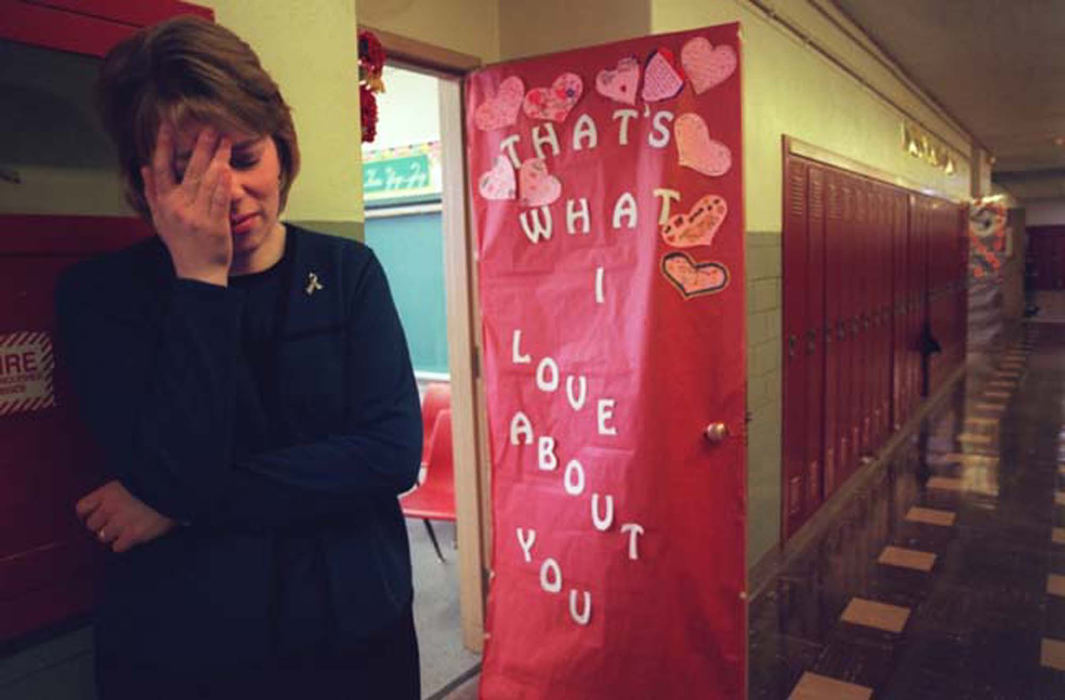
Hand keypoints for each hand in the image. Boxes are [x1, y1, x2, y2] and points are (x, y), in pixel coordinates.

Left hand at [76, 480, 176, 552]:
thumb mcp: (133, 481)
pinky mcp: (133, 535)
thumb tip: (113, 501)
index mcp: (108, 492)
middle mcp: (110, 508)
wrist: (175, 490)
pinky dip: (123, 544)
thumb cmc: (157, 483)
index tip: (94, 515)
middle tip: (113, 524)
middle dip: (101, 525)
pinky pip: (117, 546)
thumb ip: (120, 492)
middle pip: (92, 524)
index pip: (83, 507)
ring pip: (103, 537)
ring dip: (113, 535)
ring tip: (124, 532)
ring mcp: (121, 522)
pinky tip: (132, 538)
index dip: (87, 514)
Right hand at [142, 123, 233, 285]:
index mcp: (164, 203)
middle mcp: (179, 207)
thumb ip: (152, 192)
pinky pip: (219, 200)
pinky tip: (226, 168)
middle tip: (209, 127)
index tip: (167, 126)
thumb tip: (144, 167)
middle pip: (189, 171)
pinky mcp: (215, 225)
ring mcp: (197, 216)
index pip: (162, 169)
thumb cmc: (180, 244)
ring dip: (217, 159)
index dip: (163, 146)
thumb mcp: (159, 219)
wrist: (197, 272)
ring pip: (207, 181)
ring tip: (224, 141)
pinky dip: (222, 184)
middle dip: (199, 147)